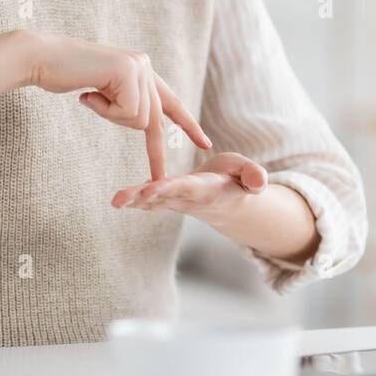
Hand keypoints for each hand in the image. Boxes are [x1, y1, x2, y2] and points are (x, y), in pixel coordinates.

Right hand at [25, 30, 211, 181]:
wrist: (43, 57)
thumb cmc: (64, 75)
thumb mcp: (101, 92)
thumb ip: (123, 99)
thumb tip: (142, 119)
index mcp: (141, 69)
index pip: (170, 101)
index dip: (187, 124)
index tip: (205, 143)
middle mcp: (145, 65)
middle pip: (156, 119)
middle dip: (156, 152)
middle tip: (158, 177)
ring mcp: (139, 66)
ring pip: (139, 119)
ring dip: (111, 117)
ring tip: (90, 97)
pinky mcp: (129, 71)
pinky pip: (127, 113)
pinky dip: (104, 111)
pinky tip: (88, 94)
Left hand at [111, 151, 267, 218]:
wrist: (230, 199)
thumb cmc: (238, 179)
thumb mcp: (249, 173)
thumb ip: (253, 176)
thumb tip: (261, 181)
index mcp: (205, 190)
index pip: (184, 188)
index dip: (168, 188)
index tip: (151, 188)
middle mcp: (187, 198)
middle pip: (162, 198)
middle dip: (143, 198)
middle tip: (122, 199)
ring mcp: (176, 201)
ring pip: (152, 202)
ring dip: (133, 201)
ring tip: (115, 200)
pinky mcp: (168, 198)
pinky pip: (149, 200)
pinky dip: (133, 199)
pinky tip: (118, 199)